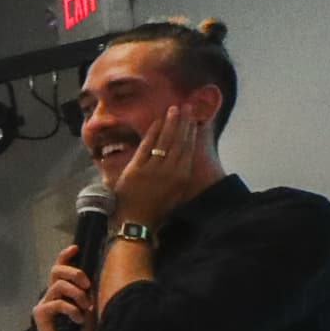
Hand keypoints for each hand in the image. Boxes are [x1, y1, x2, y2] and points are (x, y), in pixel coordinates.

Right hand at [31, 258, 96, 330]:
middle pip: (56, 271)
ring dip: (77, 294)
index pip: (59, 270)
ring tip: (86, 308)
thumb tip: (91, 282)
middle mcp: (50, 298)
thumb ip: (89, 298)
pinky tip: (78, 320)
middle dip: (74, 272)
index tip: (76, 248)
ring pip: (58, 285)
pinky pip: (57, 303)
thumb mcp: (91, 314)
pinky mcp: (40, 315)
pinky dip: (71, 309)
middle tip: (87, 285)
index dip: (65, 256)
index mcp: (61, 296)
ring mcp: (43, 305)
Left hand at [110, 105, 220, 228]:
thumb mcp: (174, 193)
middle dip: (183, 122)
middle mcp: (171, 171)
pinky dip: (152, 133)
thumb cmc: (154, 211)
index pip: (188, 148)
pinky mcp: (137, 170)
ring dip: (170, 123)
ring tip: (174, 109)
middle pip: (179, 141)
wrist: (136, 223)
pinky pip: (146, 147)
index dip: (191, 131)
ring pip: (165, 141)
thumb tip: (183, 158)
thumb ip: (178, 176)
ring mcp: (153, 169)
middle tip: (186, 107)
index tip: (193, 118)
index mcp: (182, 177)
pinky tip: (156, 122)